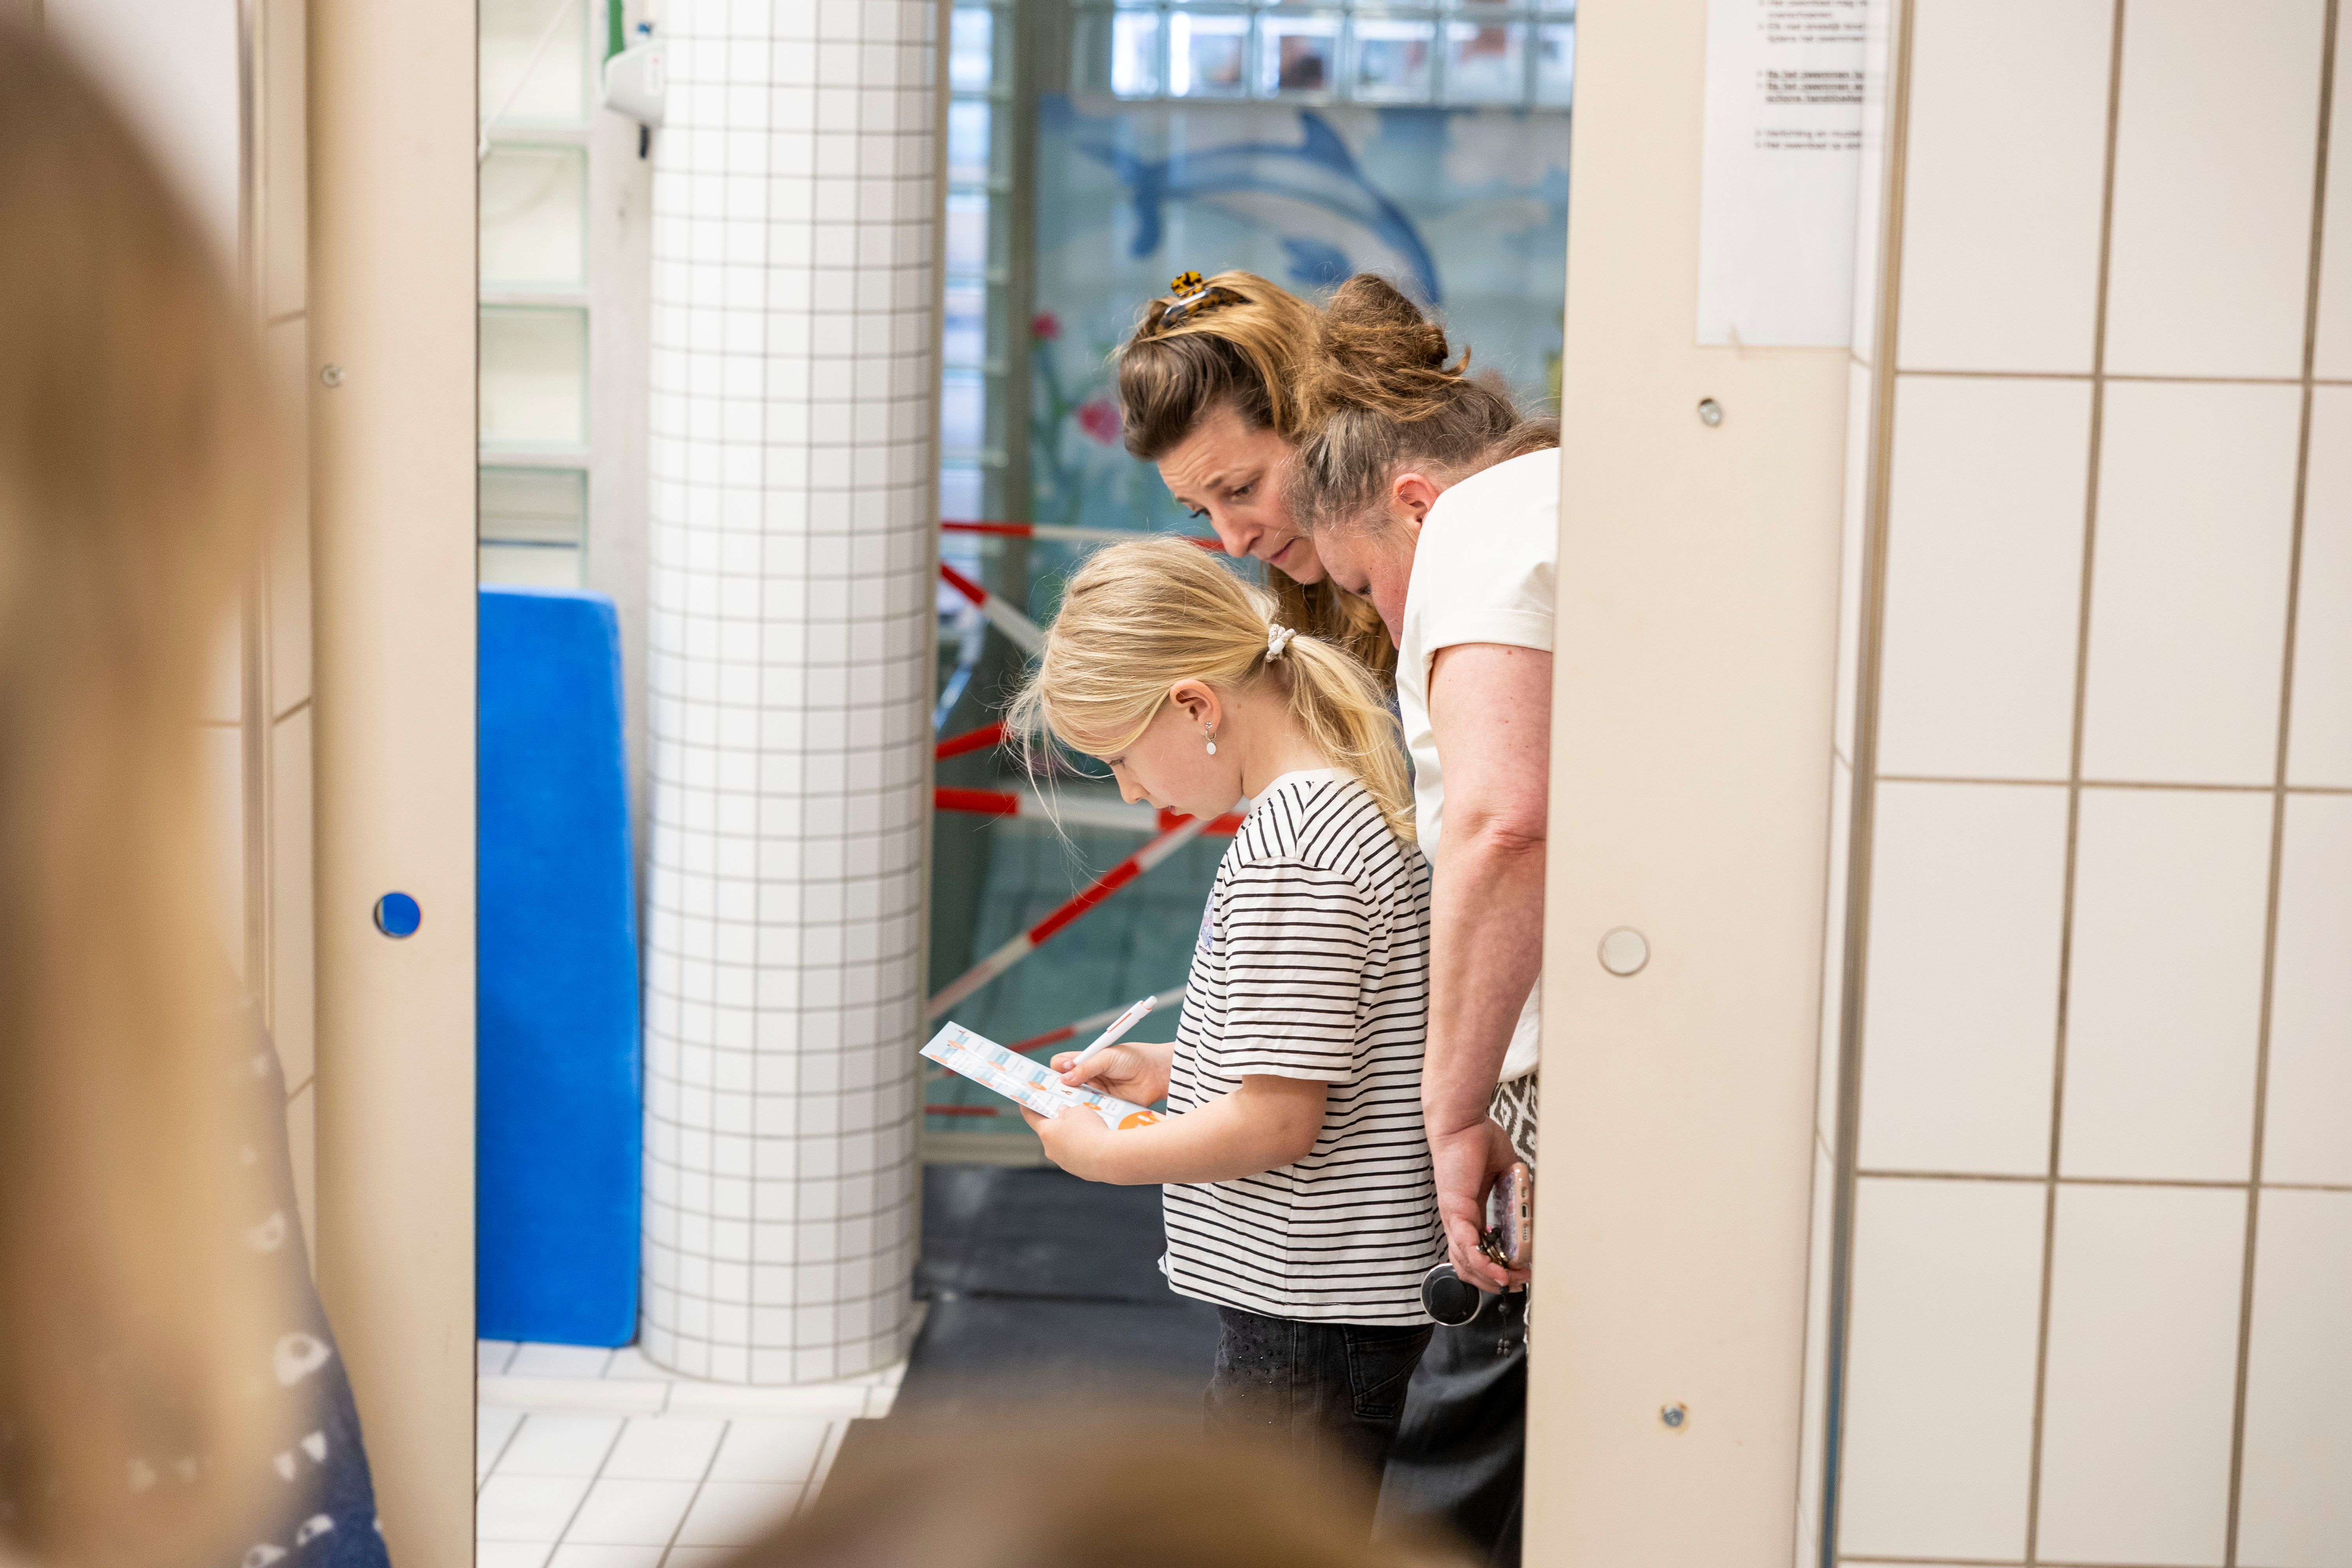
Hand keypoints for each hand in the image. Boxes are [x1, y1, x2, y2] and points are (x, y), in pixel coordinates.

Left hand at [1019, 1103, 1117, 1180]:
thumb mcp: (1078, 1110)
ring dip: (1071, 1136)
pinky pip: (1078, 1155)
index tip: (1025, 1100)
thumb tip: (1064, 1114)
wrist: (1109, 1157)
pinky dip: (1083, 1148)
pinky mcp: (1078, 1171)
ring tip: (1087, 1127)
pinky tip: (1096, 1141)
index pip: (1030, 1117)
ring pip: (1064, 1145)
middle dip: (1057, 1122)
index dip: (1027, 1106)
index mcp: (1046, 1133)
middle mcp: (1051, 1150)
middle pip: (1050, 1132)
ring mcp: (1064, 1163)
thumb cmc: (1090, 1131)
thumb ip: (1067, 1111)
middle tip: (1068, 1111)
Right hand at [1051, 1041, 1168, 1105]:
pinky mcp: (1106, 1108)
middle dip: (1059, 1091)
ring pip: (1076, 1101)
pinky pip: (1092, 1112)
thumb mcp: (1107, 1057)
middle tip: (1057, 1096)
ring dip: (1074, 1104)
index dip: (1056, 1070)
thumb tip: (1064, 1078)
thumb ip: (1086, 1067)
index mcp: (1085, 1062)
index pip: (1061, 1065)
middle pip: (1064, 1086)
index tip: (1058, 1074)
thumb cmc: (1134, 1058)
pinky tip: (1088, 1115)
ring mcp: (1096, 1095)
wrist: (1158, 1074)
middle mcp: (1088, 1079)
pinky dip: (1089, 1114)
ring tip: (1073, 1106)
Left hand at [1430, 1117, 1528, 1292]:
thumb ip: (1517, 1195)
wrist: (1462, 1122)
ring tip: (1511, 1282)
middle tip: (1518, 1282)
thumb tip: (1532, 1212)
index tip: (1519, 1270)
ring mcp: (1454, 1218)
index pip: (1479, 1252)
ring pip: (1466, 1262)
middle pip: (1470, 1265)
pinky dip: (1482, 1263)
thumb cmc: (1479, 1141)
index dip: (1498, 1267)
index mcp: (1471, 1214)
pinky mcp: (1455, 1211)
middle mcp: (1459, 1221)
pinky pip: (1466, 1245)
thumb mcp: (1506, 1175)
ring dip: (1490, 1277)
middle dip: (1495, 1280)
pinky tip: (1497, 1272)